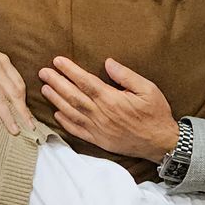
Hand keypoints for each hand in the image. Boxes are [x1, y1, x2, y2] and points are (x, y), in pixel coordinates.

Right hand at [0, 27, 32, 134]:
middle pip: (13, 94)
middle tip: (30, 128)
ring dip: (7, 118)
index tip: (28, 115)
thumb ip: (2, 71)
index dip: (25, 102)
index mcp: (3, 62)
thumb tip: (11, 90)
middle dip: (23, 113)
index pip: (19, 84)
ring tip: (14, 131)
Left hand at [39, 56, 178, 162]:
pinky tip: (56, 114)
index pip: (85, 82)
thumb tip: (108, 63)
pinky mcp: (99, 140)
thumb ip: (126, 75)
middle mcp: (101, 114)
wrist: (161, 143)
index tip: (57, 61)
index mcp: (112, 100)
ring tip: (44, 89)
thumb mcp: (148, 89)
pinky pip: (77, 131)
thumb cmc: (156, 114)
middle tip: (43, 72)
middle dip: (56, 82)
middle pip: (73, 96)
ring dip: (56, 100)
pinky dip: (65, 122)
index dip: (69, 71)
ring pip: (71, 113)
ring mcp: (98, 129)